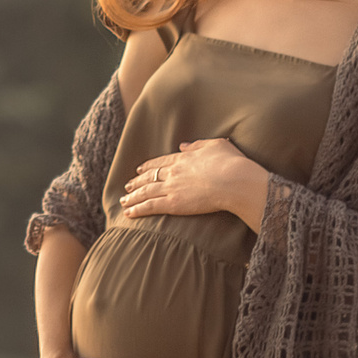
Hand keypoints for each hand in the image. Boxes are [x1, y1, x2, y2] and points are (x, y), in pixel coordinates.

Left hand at [116, 137, 269, 229]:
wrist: (234, 181)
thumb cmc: (231, 163)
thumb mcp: (215, 145)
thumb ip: (197, 145)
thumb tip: (183, 145)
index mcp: (183, 158)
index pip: (160, 163)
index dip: (148, 167)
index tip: (139, 170)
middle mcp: (173, 172)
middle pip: (149, 177)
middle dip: (136, 182)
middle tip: (127, 186)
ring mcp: (172, 187)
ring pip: (146, 192)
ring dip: (133, 197)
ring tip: (123, 201)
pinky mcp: (173, 204)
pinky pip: (150, 206)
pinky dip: (138, 209)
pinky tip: (128, 212)